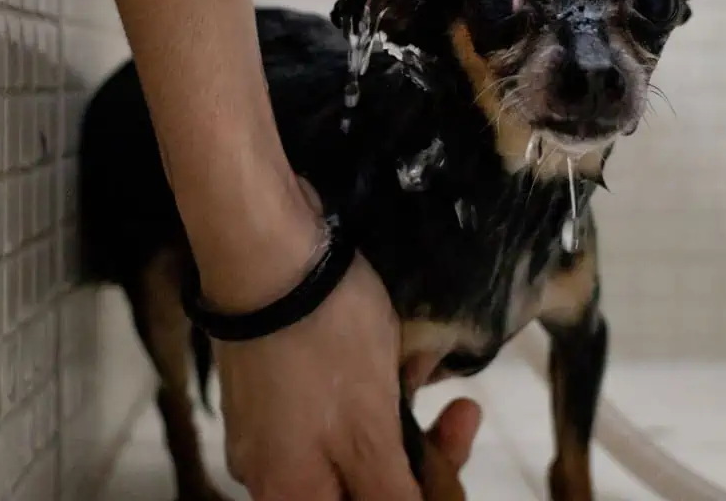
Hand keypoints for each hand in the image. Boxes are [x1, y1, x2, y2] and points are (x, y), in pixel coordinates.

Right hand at [208, 181, 480, 499]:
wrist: (263, 249)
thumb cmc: (323, 344)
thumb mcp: (370, 432)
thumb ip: (391, 495)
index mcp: (289, 494)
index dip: (420, 497)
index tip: (453, 460)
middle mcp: (267, 470)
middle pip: (358, 487)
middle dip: (420, 455)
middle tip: (462, 412)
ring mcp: (264, 422)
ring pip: (346, 443)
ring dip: (398, 417)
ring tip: (431, 372)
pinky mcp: (269, 378)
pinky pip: (326, 406)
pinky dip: (367, 390)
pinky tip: (397, 354)